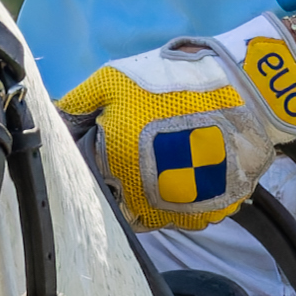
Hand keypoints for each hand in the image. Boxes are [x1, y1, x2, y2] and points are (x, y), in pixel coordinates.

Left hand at [60, 14, 295, 230]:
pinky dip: (187, 199)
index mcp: (115, 169)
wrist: (246, 92)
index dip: (96, 167)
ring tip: (168, 159)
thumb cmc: (172, 84)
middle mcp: (144, 200)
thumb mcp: (114, 80)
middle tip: (142, 150)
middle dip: (124, 183)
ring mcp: (181, 210)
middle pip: (122, 205)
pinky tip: (192, 170)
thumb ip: (77, 104)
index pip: (89, 187)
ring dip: (155, 195)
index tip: (108, 147)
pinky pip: (189, 215)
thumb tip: (49, 119)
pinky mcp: (212, 213)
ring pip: (155, 214)